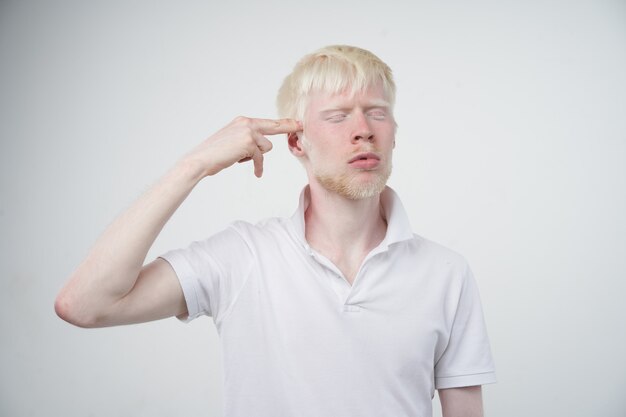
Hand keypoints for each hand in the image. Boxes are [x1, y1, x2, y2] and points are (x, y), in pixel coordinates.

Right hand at [185, 116, 301, 177]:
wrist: (201, 159)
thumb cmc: (215, 153)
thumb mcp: (233, 141)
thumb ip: (248, 139)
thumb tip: (263, 147)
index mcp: (243, 121)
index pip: (266, 122)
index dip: (283, 123)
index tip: (296, 121)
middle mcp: (246, 123)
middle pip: (274, 127)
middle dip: (288, 126)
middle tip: (301, 125)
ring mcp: (248, 132)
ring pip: (266, 147)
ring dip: (256, 156)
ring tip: (240, 158)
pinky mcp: (249, 143)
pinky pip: (260, 158)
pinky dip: (257, 166)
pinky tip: (256, 173)